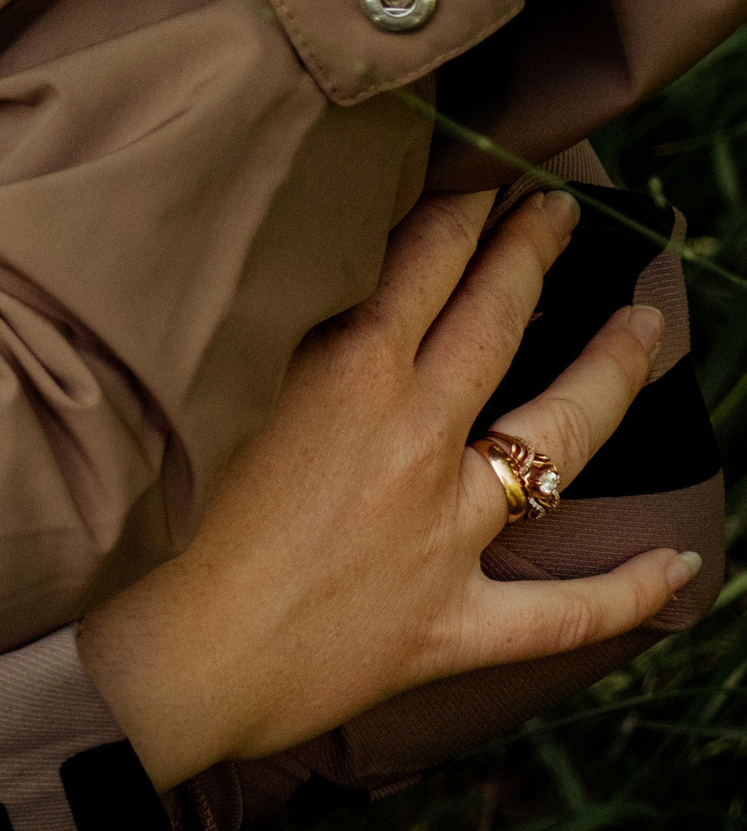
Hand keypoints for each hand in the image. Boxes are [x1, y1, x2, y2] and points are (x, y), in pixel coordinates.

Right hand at [78, 188, 700, 790]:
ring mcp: (444, 534)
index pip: (424, 262)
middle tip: (563, 210)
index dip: (463, 208)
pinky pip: (565, 612)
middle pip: (494, 323)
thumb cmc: (148, 520)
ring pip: (558, 440)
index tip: (487, 170)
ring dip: (610, 375)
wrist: (162, 660)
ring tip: (645, 324)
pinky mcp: (451, 624)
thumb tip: (306, 278)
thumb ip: (268, 332)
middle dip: (533, 254)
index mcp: (347, 373)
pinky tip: (683, 569)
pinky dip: (630, 593)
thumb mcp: (204, 388)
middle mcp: (413, 440)